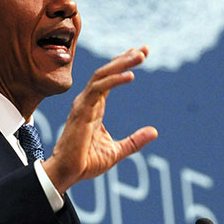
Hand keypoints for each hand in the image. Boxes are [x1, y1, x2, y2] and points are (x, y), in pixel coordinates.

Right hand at [42, 46, 157, 193]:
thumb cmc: (86, 162)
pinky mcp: (82, 110)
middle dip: (124, 58)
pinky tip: (130, 75)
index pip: (110, 80)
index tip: (141, 54)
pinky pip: (98, 89)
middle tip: (144, 49)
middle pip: (106, 72)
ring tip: (140, 56)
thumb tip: (154, 131)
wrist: (68, 173)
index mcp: (95, 107)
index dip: (124, 65)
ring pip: (102, 75)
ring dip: (121, 64)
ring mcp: (83, 104)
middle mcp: (88, 101)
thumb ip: (135, 140)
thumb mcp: (117, 151)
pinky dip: (114, 80)